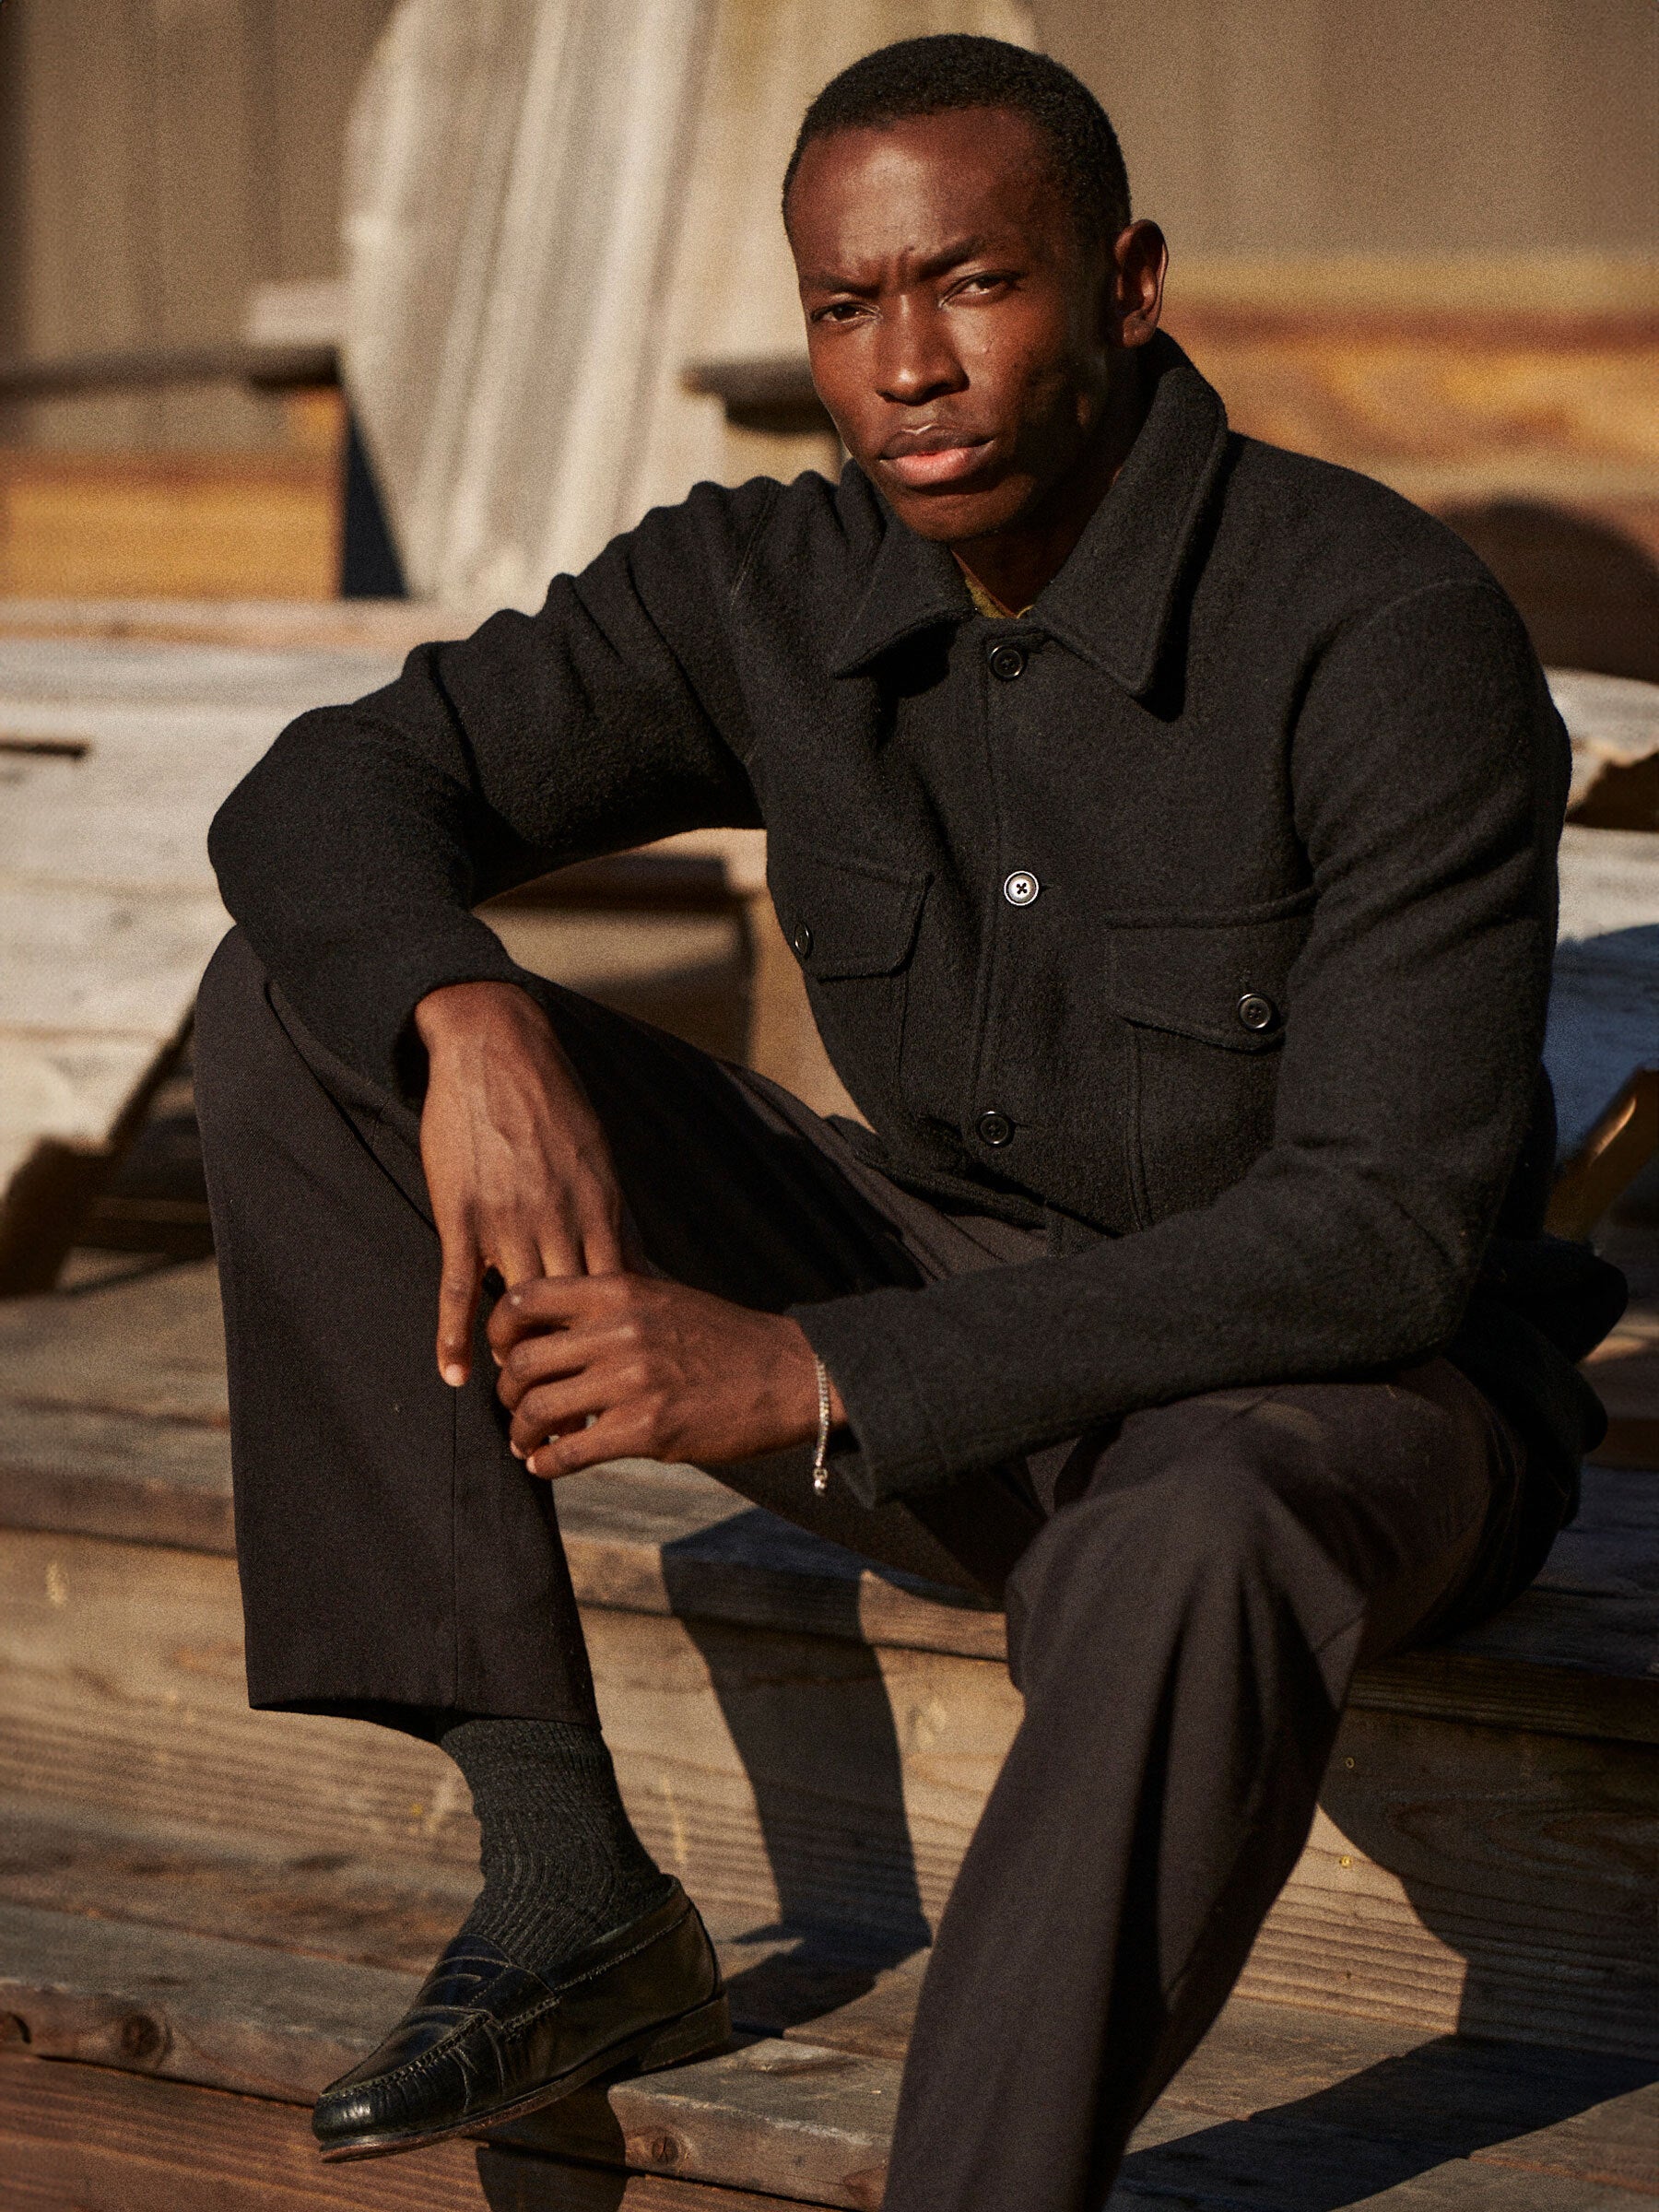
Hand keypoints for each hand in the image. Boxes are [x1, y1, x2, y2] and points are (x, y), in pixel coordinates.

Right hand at [413, 980, 630, 1387]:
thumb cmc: (552, 1101)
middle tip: (590, 1424)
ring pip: (521, 1310)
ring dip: (523, 1363)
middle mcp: (560, 1221)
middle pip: (578, 1315)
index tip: (639, 1386)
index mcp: (600, 1207)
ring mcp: (509, 1220)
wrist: (496, 1048)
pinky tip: (453, 1374)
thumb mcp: (597, 1158)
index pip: (621, 1292)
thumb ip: (610, 1215)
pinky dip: (455, 1334)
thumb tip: (633, 1265)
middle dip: (585, 1369)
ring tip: (526, 1413)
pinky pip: (458, 1287)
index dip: (627, 1343)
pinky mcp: (462, 1214)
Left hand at [489, 1274, 845, 1477]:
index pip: (525, 1299)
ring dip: (521, 1432)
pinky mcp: (647, 1428)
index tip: (505, 1354)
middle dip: (506, 1392)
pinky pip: (569, 1451)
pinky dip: (546, 1464)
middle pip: (521, 1361)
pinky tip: (546, 1465)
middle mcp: (620, 1330)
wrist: (792, 1374)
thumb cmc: (725, 1340)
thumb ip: (610, 1306)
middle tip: (515, 1406)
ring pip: (538, 1409)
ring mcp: (632, 1380)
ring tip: (527, 1442)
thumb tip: (551, 1324)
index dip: (498, 1331)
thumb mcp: (664, 1299)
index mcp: (620, 1290)